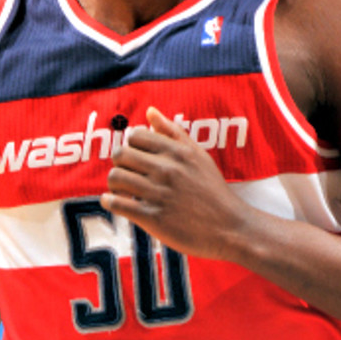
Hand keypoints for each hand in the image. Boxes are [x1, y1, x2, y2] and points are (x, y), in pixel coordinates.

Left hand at [102, 106, 249, 261]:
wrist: (231, 228)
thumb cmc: (212, 190)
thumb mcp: (198, 155)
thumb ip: (173, 132)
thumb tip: (150, 111)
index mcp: (177, 153)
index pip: (135, 136)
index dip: (131, 146)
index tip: (136, 158)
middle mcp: (167, 170)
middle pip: (120, 154)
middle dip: (119, 163)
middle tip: (127, 173)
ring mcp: (159, 194)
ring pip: (115, 177)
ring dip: (113, 184)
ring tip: (121, 190)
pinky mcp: (153, 217)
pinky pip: (117, 204)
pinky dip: (109, 202)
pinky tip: (114, 202)